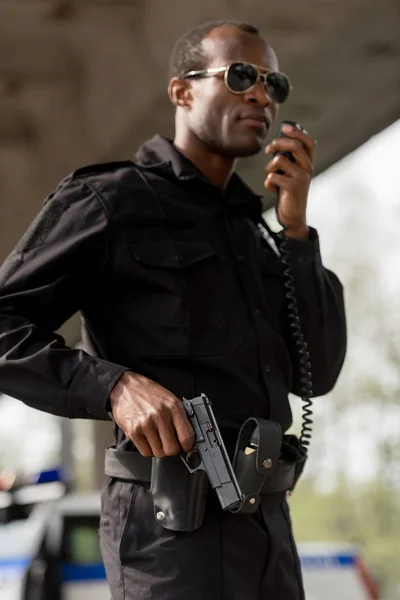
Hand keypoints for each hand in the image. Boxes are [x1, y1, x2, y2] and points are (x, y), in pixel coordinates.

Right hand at [109, 372, 194, 457]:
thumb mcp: (169, 399)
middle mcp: (161, 415)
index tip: (185, 447)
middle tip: (168, 443)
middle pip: (172, 449)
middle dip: (171, 449)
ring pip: (159, 453)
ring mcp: (146, 424)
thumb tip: (188, 436)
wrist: (125, 387)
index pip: (187, 436)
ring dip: (158, 449)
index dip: (187, 446)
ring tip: (155, 438)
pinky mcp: (133, 431)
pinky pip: (145, 452)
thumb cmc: (148, 393)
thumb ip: (179, 417)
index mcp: (173, 407)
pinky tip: (146, 438)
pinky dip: (147, 449)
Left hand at [264, 124, 315, 239]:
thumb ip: (288, 161)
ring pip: (279, 160)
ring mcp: (301, 177)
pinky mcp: (292, 187)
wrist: (293, 217)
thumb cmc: (288, 194)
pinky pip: (272, 177)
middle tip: (268, 150)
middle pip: (294, 145)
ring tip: (271, 177)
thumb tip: (277, 144)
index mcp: (308, 164)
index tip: (285, 127)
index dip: (297, 132)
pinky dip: (268, 182)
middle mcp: (308, 169)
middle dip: (277, 143)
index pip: (309, 142)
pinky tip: (273, 189)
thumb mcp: (291, 175)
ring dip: (269, 168)